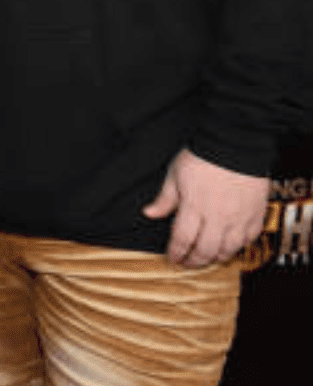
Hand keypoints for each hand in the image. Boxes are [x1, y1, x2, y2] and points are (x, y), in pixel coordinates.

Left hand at [142, 149, 268, 267]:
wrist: (236, 144)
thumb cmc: (204, 156)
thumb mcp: (175, 174)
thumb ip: (165, 198)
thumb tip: (150, 213)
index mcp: (194, 206)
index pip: (182, 239)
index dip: (176, 253)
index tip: (172, 258)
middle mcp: (217, 216)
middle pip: (205, 250)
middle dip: (194, 261)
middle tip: (188, 263)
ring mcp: (239, 218)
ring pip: (229, 250)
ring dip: (216, 257)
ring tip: (207, 257)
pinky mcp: (256, 215)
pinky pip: (249, 240)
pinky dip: (239, 247)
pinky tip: (230, 246)